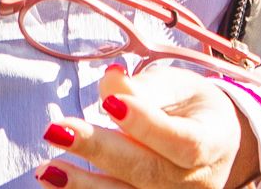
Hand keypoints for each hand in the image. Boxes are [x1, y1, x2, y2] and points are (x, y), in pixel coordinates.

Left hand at [39, 63, 259, 187]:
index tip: (108, 104)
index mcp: (212, 143)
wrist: (214, 144)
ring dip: (83, 185)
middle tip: (58, 130)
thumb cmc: (192, 109)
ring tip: (46, 169)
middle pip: (146, 171)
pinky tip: (54, 183)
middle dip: (98, 151)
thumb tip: (110, 81)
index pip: (182, 141)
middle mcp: (194, 182)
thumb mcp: (180, 87)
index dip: (145, 125)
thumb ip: (146, 87)